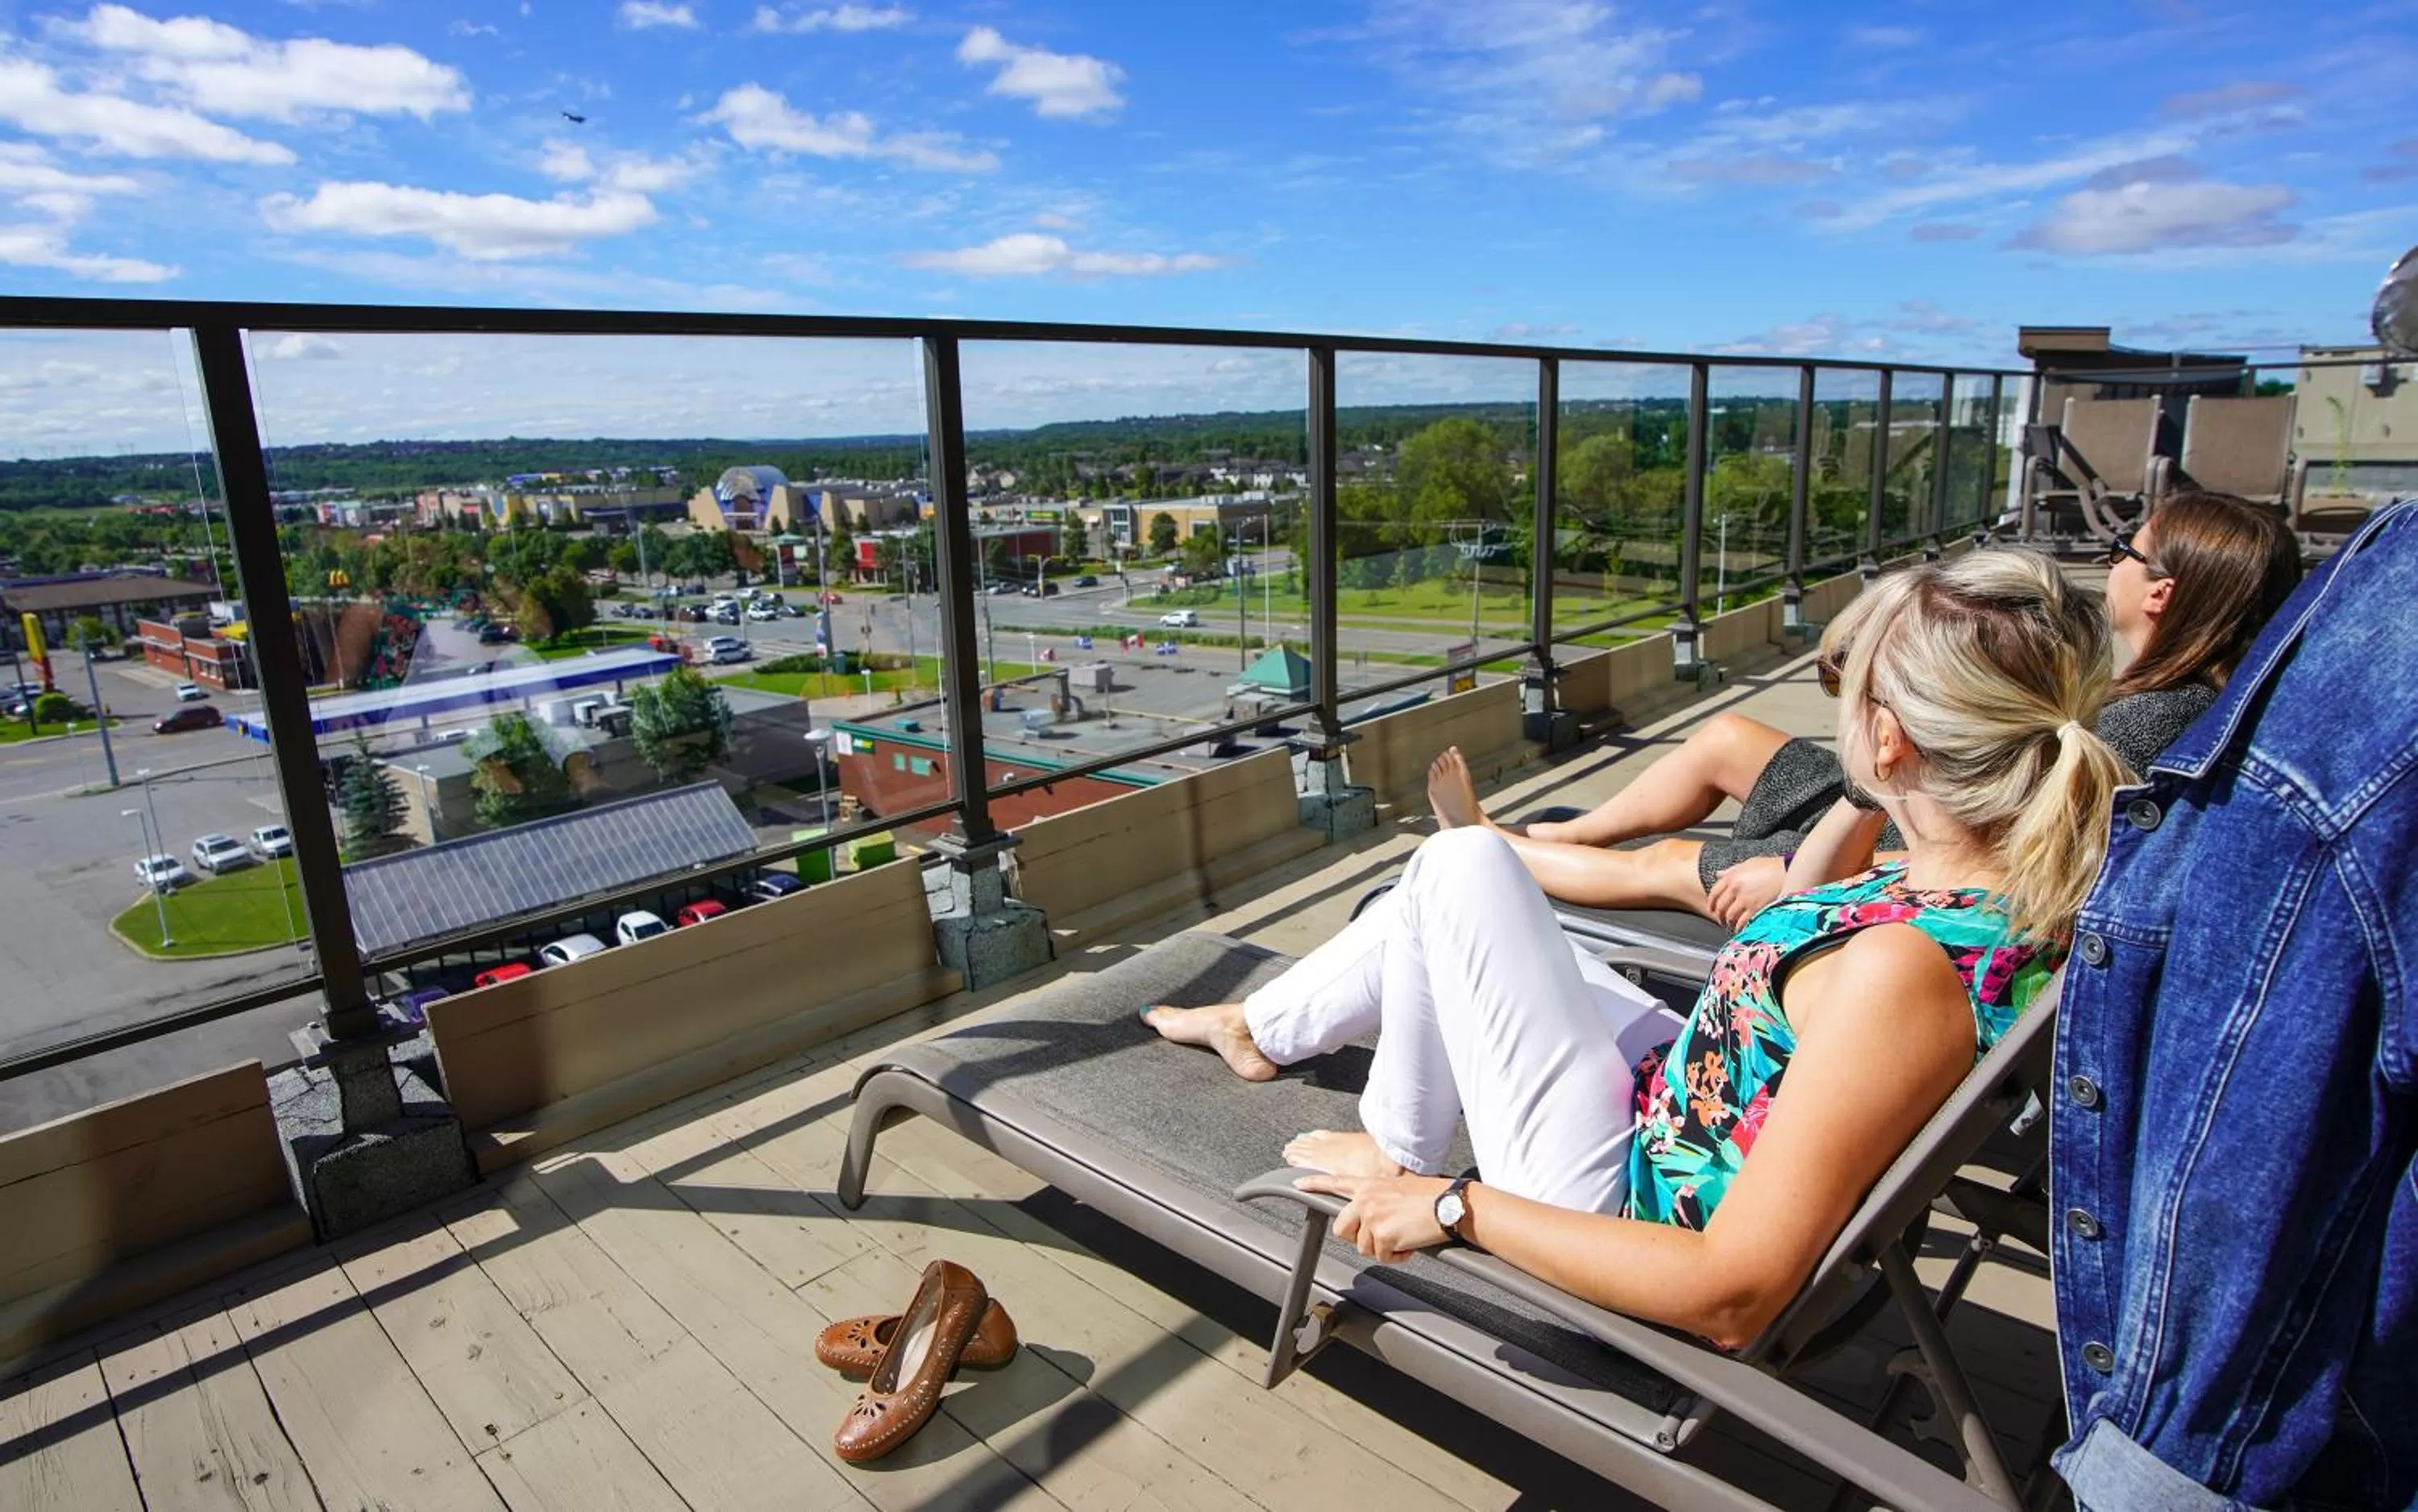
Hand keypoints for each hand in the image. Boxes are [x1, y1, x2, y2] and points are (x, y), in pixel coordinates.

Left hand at [1293, 1173, 1451, 1263]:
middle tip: (1380, 1237)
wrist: (1450, 1203)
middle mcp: (1366, 1199)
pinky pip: (1383, 1257)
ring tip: (1404, 1236)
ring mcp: (1373, 1218)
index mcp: (1370, 1185)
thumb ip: (1381, 1198)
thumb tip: (1375, 1218)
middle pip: (1342, 1229)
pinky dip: (1398, 1257)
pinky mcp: (1383, 1236)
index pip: (1336, 1182)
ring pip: (1365, 1247)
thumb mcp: (1400, 1187)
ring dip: (1384, 1248)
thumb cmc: (1433, 1195)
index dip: (1315, 1184)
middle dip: (1358, 1238)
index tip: (1299, 1183)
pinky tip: (1410, 1243)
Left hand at [1706, 856, 1786, 931]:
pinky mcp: (1756, 908)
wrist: (1787, 871)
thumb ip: (1732, 870)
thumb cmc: (1770, 866)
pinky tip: (1740, 928)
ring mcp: (1745, 899)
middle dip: (1719, 915)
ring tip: (1730, 925)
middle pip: (1720, 906)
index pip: (1714, 893)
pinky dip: (1739, 927)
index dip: (1711, 903)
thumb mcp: (1748, 863)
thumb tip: (1719, 874)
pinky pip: (1742, 922)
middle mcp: (1736, 888)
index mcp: (1732, 877)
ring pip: (1730, 916)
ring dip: (1728, 922)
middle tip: (1721, 919)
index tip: (1711, 909)